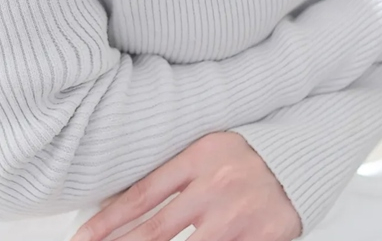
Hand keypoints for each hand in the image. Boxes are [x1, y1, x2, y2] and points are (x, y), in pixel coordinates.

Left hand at [69, 131, 302, 240]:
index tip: (82, 239)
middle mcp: (215, 187)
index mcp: (198, 158)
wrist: (299, 157)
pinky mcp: (261, 238)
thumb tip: (128, 206)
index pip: (142, 195)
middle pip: (155, 231)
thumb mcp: (206, 150)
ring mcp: (237, 216)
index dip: (108, 222)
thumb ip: (174, 175)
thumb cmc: (246, 155)